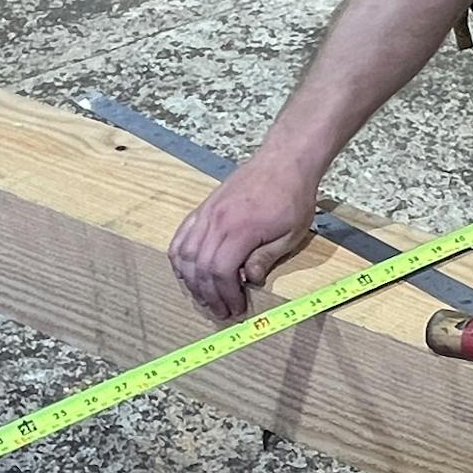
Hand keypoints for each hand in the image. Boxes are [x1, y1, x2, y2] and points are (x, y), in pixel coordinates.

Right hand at [169, 153, 320, 321]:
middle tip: (220, 311)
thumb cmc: (292, 197)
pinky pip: (181, 236)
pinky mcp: (203, 208)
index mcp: (239, 229)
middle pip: (198, 267)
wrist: (283, 162)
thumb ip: (266, 259)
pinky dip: (179, 257)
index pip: (220, 271)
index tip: (236, 308)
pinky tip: (187, 272)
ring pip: (183, 253)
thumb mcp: (291, 234)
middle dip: (207, 294)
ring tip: (204, 297)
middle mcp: (216, 221)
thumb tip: (250, 281)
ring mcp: (206, 213)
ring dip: (191, 280)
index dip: (225, 294)